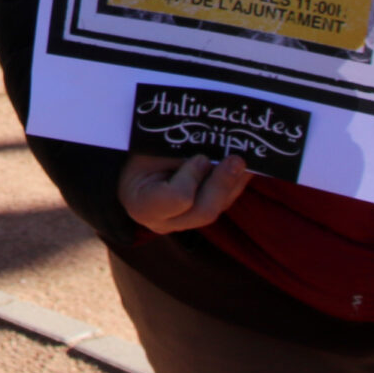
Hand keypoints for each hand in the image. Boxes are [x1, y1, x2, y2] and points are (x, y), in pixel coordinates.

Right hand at [118, 151, 252, 234]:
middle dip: (222, 184)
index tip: (199, 157)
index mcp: (143, 205)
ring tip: (243, 159)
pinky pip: (223, 203)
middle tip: (236, 159)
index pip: (178, 199)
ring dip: (234, 183)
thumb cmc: (137, 152)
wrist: (129, 166)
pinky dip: (235, 183)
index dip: (193, 177)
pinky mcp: (199, 216)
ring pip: (218, 208)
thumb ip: (179, 153)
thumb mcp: (151, 149)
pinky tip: (245, 167)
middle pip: (204, 211)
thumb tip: (217, 150)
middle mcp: (164, 222)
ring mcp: (183, 223)